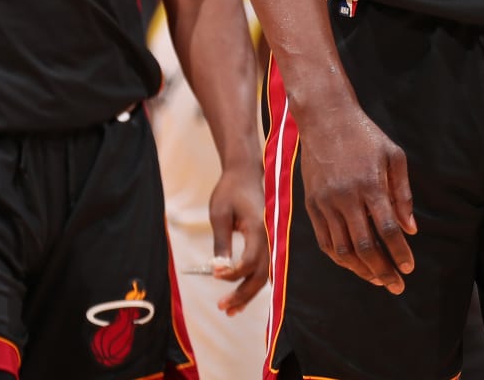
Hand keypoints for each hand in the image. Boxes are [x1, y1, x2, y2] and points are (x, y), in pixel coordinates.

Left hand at [207, 164, 270, 315]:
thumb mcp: (220, 214)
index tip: (214, 274)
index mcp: (259, 228)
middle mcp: (269, 237)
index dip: (232, 273)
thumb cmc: (230, 191)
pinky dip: (251, 283)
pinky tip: (239, 296)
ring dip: (247, 294)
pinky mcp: (266, 241)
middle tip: (222, 307)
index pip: (249, 261)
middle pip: (260, 275)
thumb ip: (221, 242)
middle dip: (242, 294)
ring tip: (229, 310)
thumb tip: (219, 269)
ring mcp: (270, 240)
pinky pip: (262, 267)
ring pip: (263, 275)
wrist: (245, 173)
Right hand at [297, 106, 414, 293]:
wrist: (325, 119)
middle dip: (382, 271)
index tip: (409, 268)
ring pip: (342, 249)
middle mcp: (346, 197)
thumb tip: (411, 229)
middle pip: (365, 246)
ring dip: (361, 269)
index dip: (399, 253)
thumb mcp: (394, 156)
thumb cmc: (366, 136)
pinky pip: (325, 241)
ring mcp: (325, 202)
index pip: (387, 230)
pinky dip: (339, 258)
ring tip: (377, 280)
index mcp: (370, 185)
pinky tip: (354, 265)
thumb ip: (402, 194)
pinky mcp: (312, 204)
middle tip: (396, 286)